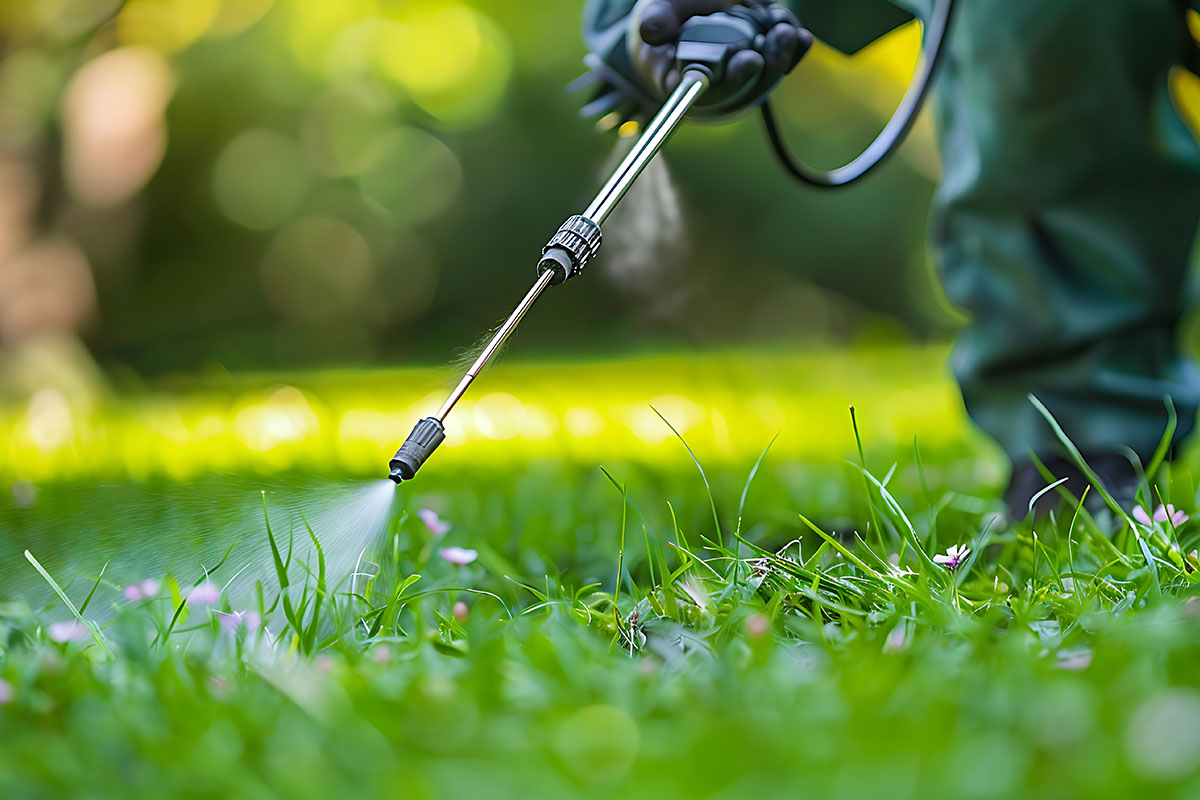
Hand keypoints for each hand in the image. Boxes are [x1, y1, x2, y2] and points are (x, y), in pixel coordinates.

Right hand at [631, 1, 810, 114]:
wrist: (686, 11)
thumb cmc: (668, 14)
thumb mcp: (657, 11)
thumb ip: (657, 20)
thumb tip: (653, 31)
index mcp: (686, 77)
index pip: (710, 92)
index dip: (732, 81)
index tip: (749, 61)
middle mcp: (715, 82)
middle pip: (746, 86)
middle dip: (767, 65)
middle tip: (779, 37)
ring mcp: (740, 72)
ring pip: (767, 75)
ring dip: (782, 53)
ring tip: (785, 29)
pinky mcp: (760, 59)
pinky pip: (783, 61)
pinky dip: (794, 49)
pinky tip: (798, 35)